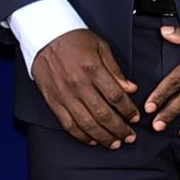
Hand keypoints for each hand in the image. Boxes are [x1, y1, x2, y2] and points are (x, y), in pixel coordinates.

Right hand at [32, 29, 140, 147]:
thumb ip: (116, 71)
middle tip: (129, 137)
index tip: (135, 118)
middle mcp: (78, 84)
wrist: (45, 36)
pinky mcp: (53, 102)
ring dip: (102, 136)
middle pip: (102, 114)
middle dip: (119, 129)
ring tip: (114, 143)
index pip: (115, 96)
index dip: (127, 110)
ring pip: (86, 123)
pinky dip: (81, 135)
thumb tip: (131, 89)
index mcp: (92, 69)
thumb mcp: (101, 47)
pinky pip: (68, 124)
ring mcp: (65, 95)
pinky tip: (92, 140)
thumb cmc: (75, 39)